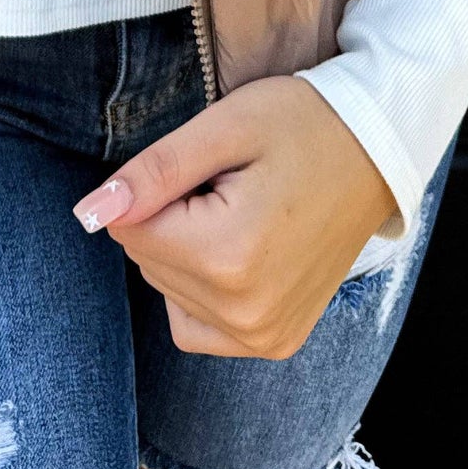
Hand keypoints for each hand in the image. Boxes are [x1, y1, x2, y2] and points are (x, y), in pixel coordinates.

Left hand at [74, 75, 396, 358]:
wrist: (377, 151)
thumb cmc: (302, 125)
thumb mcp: (225, 128)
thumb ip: (153, 173)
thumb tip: (90, 212)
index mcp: (230, 258)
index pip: (131, 230)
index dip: (157, 187)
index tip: (209, 166)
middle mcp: (246, 314)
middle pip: (148, 262)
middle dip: (172, 218)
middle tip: (231, 184)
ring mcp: (264, 337)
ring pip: (168, 292)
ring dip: (185, 252)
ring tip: (241, 211)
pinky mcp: (276, 343)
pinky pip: (199, 327)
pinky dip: (200, 290)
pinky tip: (237, 251)